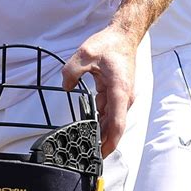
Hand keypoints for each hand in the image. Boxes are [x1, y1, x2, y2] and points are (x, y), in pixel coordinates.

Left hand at [61, 26, 137, 157]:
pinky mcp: (118, 92)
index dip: (110, 142)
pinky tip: (90, 125)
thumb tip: (66, 86)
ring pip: (111, 119)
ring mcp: (122, 95)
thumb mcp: (85, 54)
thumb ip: (72, 72)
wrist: (124, 35)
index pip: (117, 124)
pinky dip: (101, 119)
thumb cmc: (109, 44)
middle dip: (103, 141)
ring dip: (101, 131)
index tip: (101, 155)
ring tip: (87, 144)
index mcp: (119, 91)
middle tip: (88, 155)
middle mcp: (124, 97)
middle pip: (114, 125)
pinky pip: (109, 110)